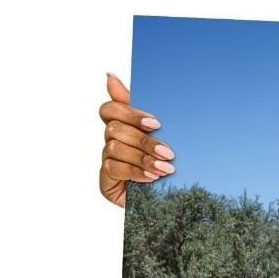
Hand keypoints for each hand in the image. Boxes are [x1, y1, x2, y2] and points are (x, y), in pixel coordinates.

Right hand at [99, 73, 174, 207]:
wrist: (173, 201)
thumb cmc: (168, 163)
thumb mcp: (166, 135)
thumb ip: (146, 110)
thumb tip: (112, 76)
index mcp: (124, 125)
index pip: (109, 109)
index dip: (129, 112)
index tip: (156, 123)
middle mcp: (112, 140)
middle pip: (114, 128)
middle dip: (143, 140)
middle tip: (168, 151)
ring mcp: (107, 160)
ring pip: (114, 148)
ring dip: (142, 157)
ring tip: (166, 168)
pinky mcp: (106, 180)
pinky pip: (113, 168)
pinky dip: (135, 171)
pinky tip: (152, 177)